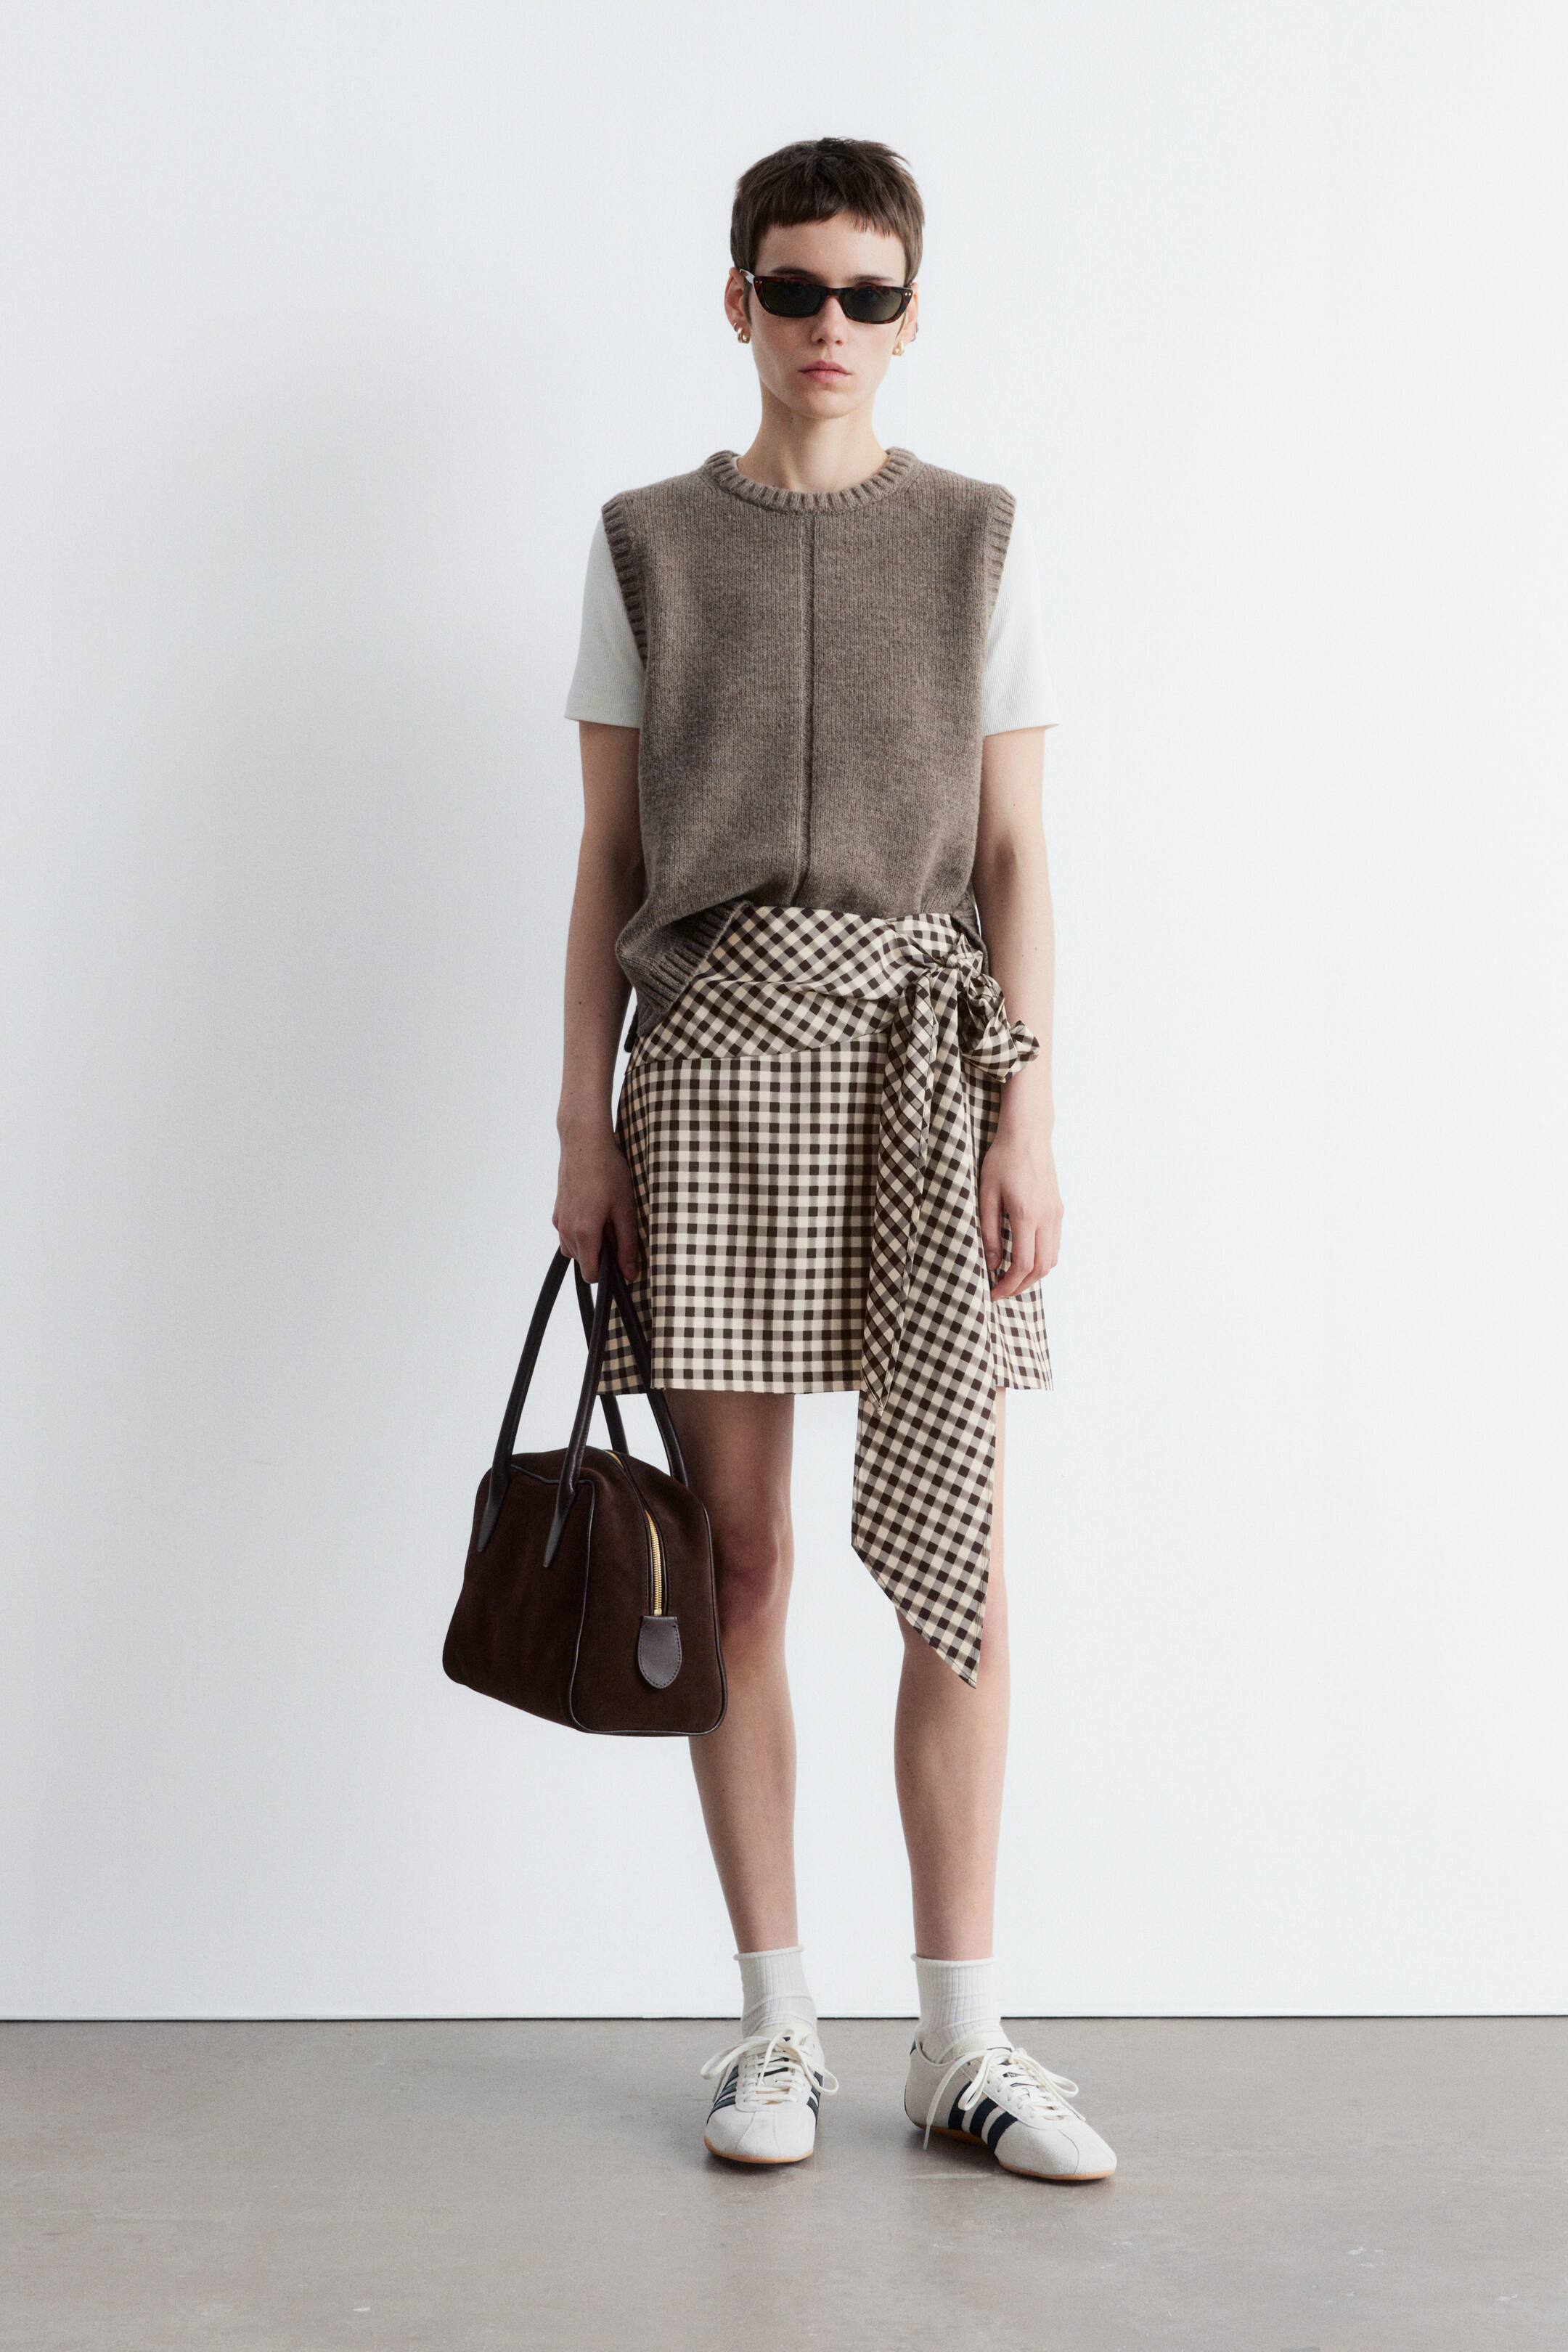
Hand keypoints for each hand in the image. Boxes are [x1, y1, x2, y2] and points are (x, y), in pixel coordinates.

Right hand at [553, 1128, 640, 1285]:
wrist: (584, 1142)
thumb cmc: (607, 1172)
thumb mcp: (625, 1210)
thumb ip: (627, 1246)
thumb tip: (630, 1274)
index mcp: (583, 1233)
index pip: (591, 1274)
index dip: (608, 1272)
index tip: (621, 1258)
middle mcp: (565, 1231)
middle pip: (582, 1262)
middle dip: (600, 1254)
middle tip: (617, 1228)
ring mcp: (558, 1220)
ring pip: (574, 1248)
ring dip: (590, 1242)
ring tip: (607, 1216)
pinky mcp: (557, 1211)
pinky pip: (568, 1233)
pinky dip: (581, 1230)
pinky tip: (596, 1208)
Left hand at [977, 1131, 1061, 1298]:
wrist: (1027, 1135)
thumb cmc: (1002, 1159)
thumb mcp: (987, 1195)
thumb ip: (989, 1232)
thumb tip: (993, 1263)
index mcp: (1026, 1215)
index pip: (1023, 1265)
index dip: (1008, 1285)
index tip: (994, 1293)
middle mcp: (1047, 1218)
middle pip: (1041, 1268)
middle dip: (1021, 1286)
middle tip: (1002, 1291)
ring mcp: (1056, 1213)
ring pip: (1052, 1258)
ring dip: (1034, 1275)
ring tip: (1012, 1279)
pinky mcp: (1058, 1208)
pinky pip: (1055, 1244)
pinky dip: (1042, 1259)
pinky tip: (1025, 1258)